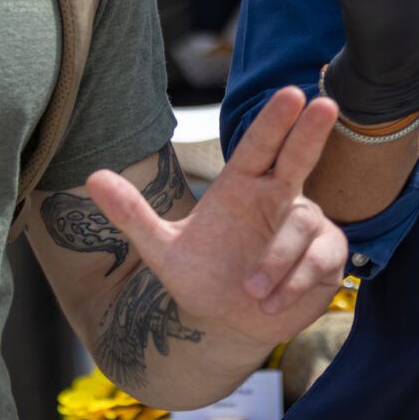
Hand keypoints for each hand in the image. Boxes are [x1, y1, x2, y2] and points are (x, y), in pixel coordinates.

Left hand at [89, 88, 347, 352]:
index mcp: (242, 185)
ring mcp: (307, 224)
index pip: (259, 144)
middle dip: (311, 131)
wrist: (227, 325)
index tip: (292, 94)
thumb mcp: (163, 249)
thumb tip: (91, 177)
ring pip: (301, 224)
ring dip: (276, 260)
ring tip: (250, 291)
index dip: (275, 120)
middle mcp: (278, 197)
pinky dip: (295, 280)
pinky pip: (320, 257)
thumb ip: (132, 213)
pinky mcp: (327, 254)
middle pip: (299, 156)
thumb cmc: (201, 278)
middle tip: (325, 105)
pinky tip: (272, 302)